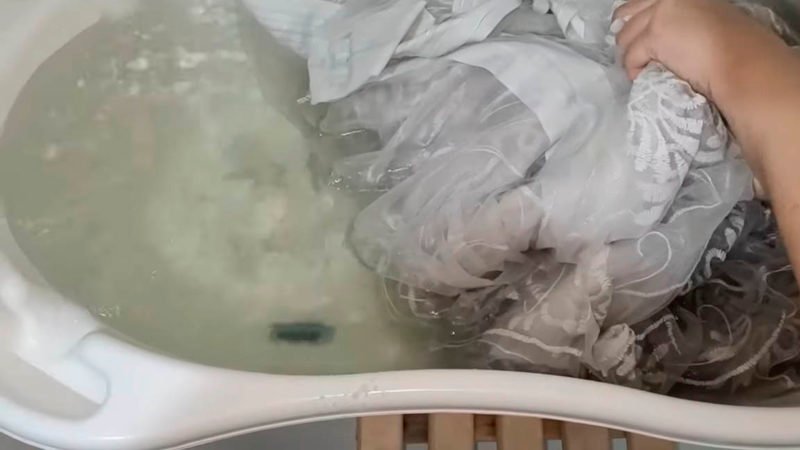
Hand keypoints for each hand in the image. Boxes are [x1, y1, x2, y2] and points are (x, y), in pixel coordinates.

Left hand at [613, 0, 785, 104]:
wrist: (743, 63)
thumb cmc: (737, 48)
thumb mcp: (710, 20)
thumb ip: (686, 19)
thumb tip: (666, 34)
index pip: (645, 1)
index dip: (635, 18)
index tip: (634, 35)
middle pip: (628, 14)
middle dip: (626, 35)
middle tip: (631, 54)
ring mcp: (660, 13)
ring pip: (625, 36)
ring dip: (629, 55)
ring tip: (640, 69)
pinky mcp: (654, 35)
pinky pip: (631, 56)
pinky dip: (633, 70)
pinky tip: (643, 77)